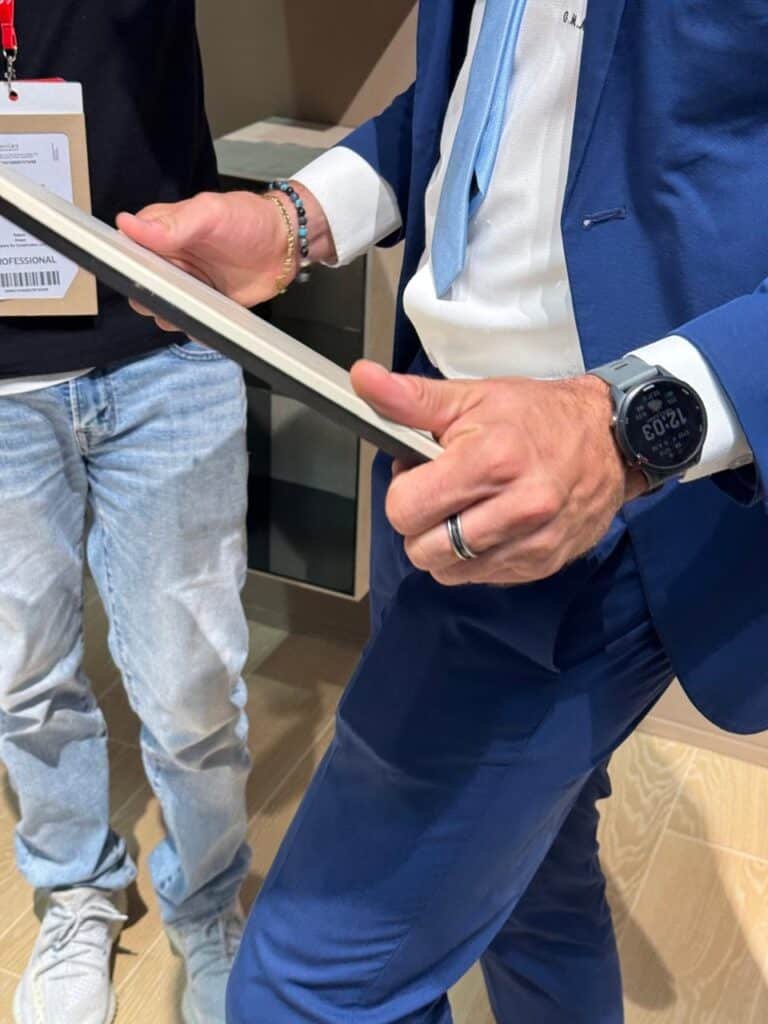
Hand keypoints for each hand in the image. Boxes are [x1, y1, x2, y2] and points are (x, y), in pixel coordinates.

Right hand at [116, 186, 333, 329]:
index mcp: (159, 233)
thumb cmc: (248, 220)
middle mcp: (166, 261)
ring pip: (160, 308)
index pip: (125, 250)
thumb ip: (172, 224)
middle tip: (173, 292)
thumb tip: (127, 225)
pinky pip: (188, 323)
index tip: (136, 274)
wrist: (284, 245)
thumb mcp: (210, 214)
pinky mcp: (203, 306)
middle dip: (147, 294)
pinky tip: (206, 321)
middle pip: (138, 286)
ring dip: (170, 314)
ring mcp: (184, 286)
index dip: (123, 264)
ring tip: (194, 305)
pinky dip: (193, 327)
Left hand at [351, 361, 646, 585]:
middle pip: (422, 549)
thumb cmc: (537, 416)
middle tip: (443, 495)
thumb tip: (362, 380)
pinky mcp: (543, 564)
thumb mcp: (472, 397)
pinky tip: (491, 526)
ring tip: (466, 510)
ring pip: (448, 571)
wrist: (610, 441)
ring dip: (444, 547)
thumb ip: (411, 399)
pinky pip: (481, 579)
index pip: (405, 509)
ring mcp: (532, 542)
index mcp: (491, 460)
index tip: (422, 474)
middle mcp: (516, 507)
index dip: (404, 491)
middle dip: (420, 524)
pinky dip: (475, 559)